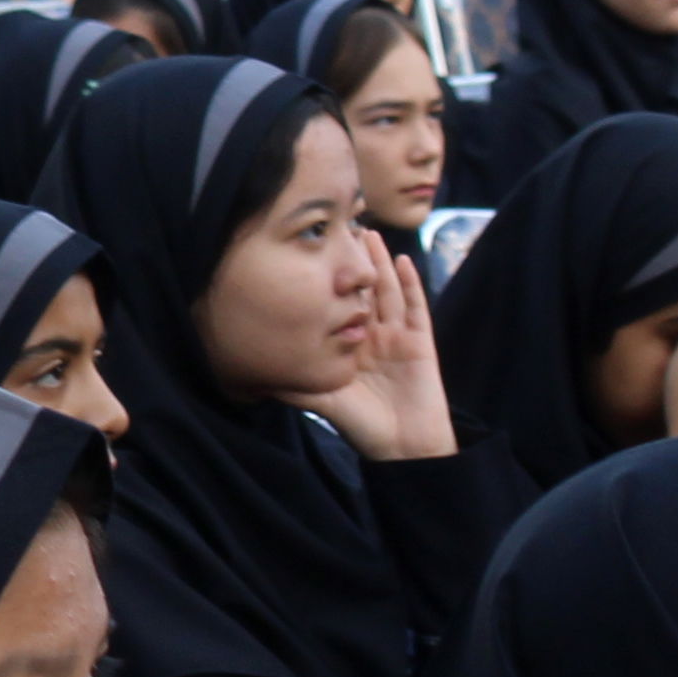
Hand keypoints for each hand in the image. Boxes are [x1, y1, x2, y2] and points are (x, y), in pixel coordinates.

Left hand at [307, 233, 456, 461]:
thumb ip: (296, 386)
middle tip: (340, 228)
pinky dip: (411, 284)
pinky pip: (416, 308)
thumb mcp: (322, 402)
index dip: (326, 282)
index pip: (336, 306)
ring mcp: (397, 337)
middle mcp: (372, 337)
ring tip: (367, 234)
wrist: (404, 448)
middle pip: (362, 291)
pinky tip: (402, 261)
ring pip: (387, 291)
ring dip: (379, 263)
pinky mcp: (420, 342)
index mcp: (348, 346)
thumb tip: (257, 376)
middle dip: (352, 262)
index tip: (310, 255)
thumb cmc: (363, 428)